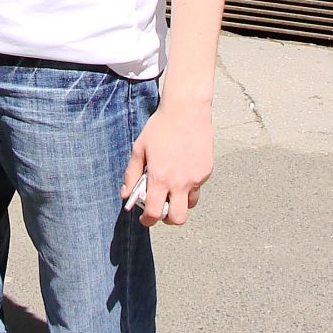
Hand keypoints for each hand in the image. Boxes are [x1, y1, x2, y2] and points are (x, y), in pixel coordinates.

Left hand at [120, 96, 211, 227]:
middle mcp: (180, 182)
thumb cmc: (161, 127)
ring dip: (180, 202)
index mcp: (160, 178)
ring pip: (190, 204)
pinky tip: (182, 168)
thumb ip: (132, 174)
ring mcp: (196, 178)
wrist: (187, 111)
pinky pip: (197, 187)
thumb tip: (126, 194)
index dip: (147, 221)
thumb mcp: (139, 149)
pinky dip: (189, 185)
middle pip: (177, 219)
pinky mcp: (206, 171)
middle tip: (161, 209)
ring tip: (172, 187)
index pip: (155, 213)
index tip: (145, 219)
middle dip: (167, 219)